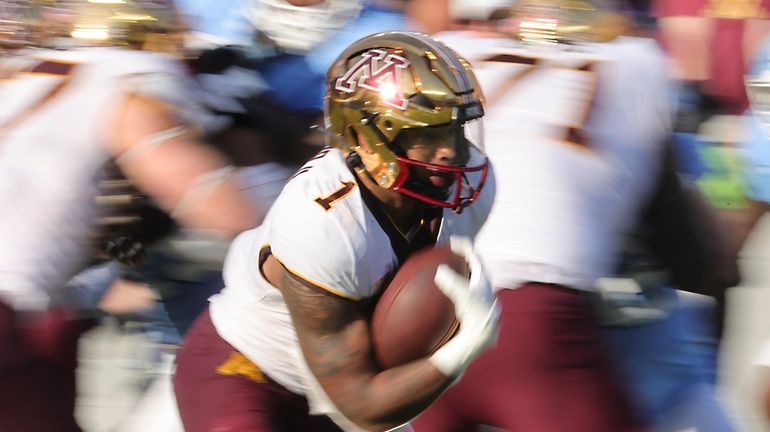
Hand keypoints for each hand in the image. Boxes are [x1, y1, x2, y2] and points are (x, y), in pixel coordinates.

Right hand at [429, 236, 498, 376]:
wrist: (482, 334)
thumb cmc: (474, 313)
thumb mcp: (461, 294)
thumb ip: (450, 280)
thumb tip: (439, 271)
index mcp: (483, 277)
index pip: (474, 255)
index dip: (463, 246)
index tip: (452, 241)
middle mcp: (486, 284)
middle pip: (476, 265)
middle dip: (465, 256)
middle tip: (454, 252)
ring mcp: (483, 295)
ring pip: (474, 277)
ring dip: (464, 271)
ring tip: (455, 269)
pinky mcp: (479, 306)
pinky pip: (470, 288)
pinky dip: (462, 283)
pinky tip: (455, 292)